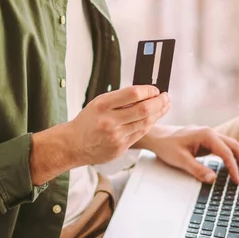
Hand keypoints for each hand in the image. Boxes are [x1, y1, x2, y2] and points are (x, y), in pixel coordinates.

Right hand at [30, 86, 169, 184]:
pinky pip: (140, 134)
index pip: (133, 94)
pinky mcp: (120, 148)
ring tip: (164, 106)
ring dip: (158, 113)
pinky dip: (149, 124)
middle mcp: (109, 121)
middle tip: (166, 97)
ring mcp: (115, 136)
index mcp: (103, 105)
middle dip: (159, 102)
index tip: (155, 89)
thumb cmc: (88, 121)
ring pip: (145, 123)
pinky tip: (153, 118)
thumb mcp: (99, 103)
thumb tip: (146, 93)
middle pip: (143, 110)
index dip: (148, 90)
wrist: (73, 144)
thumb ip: (121, 99)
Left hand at [146, 126, 238, 183]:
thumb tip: (213, 180)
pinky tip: (233, 167)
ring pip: (230, 145)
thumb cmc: (167, 146)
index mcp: (206, 135)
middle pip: (234, 146)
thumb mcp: (181, 160)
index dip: (233, 167)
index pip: (226, 152)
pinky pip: (223, 148)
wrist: (157, 137)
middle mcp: (210, 133)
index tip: (236, 181)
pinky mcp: (206, 141)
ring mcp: (209, 136)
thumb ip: (197, 170)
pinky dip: (230, 157)